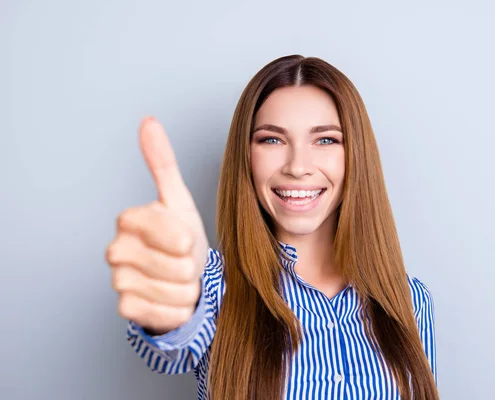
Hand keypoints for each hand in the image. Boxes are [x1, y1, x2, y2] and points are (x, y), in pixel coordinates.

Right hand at [106, 117, 208, 334]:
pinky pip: (165, 312)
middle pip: (178, 263)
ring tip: (178, 279)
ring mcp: (118, 281)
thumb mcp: (177, 199)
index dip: (187, 238)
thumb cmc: (180, 237)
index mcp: (128, 220)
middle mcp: (115, 250)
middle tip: (181, 260)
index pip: (173, 232)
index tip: (183, 237)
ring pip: (174, 289)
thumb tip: (148, 121)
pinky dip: (178, 308)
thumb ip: (162, 162)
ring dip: (187, 287)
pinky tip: (170, 299)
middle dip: (191, 265)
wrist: (181, 277)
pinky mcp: (126, 309)